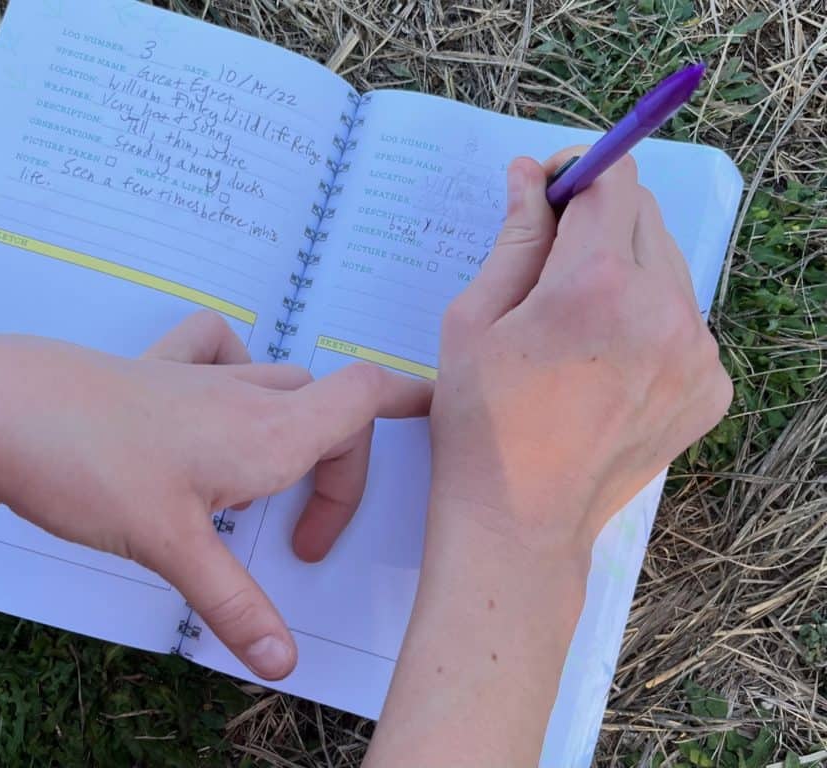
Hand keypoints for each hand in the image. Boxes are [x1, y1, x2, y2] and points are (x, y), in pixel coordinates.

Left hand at [0, 312, 430, 679]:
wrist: (1, 410)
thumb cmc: (90, 466)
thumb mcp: (172, 545)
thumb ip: (234, 603)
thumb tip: (282, 663)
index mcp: (268, 430)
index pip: (364, 394)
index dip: (410, 399)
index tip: (440, 412)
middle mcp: (245, 396)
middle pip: (331, 408)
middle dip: (341, 468)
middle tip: (304, 538)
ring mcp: (200, 377)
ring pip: (282, 385)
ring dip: (298, 427)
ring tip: (269, 488)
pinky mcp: (158, 373)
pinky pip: (220, 352)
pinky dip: (237, 370)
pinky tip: (217, 402)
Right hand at [365, 150, 732, 767]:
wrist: (521, 520)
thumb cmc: (480, 420)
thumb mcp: (473, 320)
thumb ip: (515, 236)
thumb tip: (529, 175)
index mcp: (595, 283)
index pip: (611, 179)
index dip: (577, 173)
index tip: (550, 192)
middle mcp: (662, 309)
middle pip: (645, 216)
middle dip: (599, 220)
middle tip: (551, 264)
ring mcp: (697, 352)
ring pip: (668, 268)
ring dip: (625, 270)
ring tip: (576, 324)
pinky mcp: (711, 387)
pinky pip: (683, 320)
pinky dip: (648, 320)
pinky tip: (605, 362)